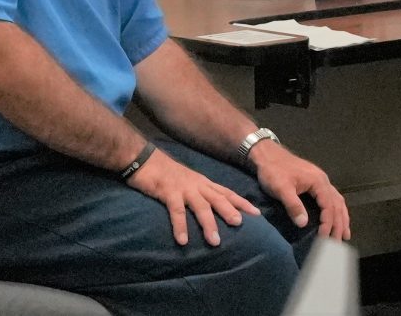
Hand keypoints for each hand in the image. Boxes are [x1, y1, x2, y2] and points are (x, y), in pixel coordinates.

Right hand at [126, 147, 259, 246]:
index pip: (226, 192)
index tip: (257, 214)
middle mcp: (196, 185)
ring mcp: (183, 188)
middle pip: (217, 198)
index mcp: (203, 183)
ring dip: (208, 223)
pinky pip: (176, 211)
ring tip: (215, 241)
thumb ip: (199, 193)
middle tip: (240, 224)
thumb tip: (212, 210)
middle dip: (230, 210)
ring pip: (200, 206)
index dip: (241, 202)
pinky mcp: (167, 192)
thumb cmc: (165, 173)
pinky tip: (182, 240)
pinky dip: (180, 226)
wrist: (143, 159)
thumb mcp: (188, 182)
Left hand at [249, 140, 351, 239]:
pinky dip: (337, 210)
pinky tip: (337, 217)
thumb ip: (293, 205)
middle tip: (337, 243)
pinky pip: (332, 198)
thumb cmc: (273, 170)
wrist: (266, 153)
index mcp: (318, 182)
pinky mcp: (315, 182)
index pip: (329, 206)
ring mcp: (321, 181)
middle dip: (339, 225)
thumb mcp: (281, 188)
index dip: (328, 223)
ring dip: (342, 218)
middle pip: (336, 205)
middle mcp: (324, 181)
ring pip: (337, 201)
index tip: (324, 237)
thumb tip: (304, 224)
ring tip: (344, 235)